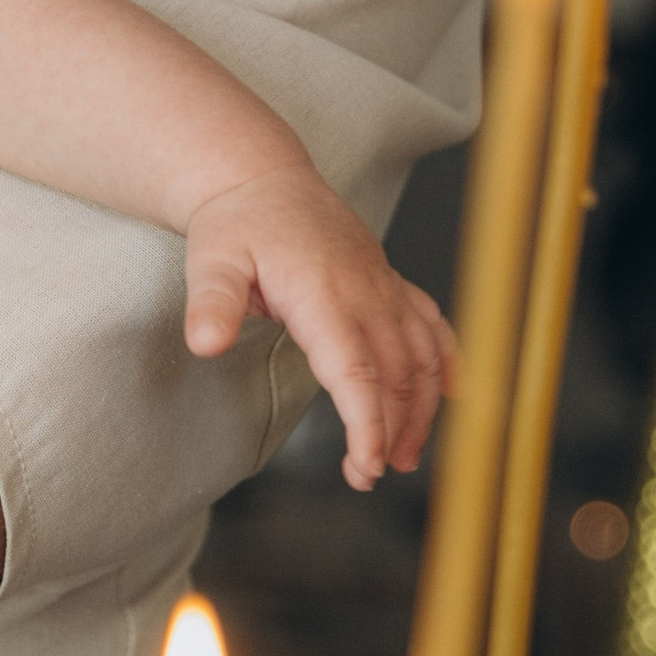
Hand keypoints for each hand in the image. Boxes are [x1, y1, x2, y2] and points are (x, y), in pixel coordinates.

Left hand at [182, 165, 455, 490]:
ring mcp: (383, 288)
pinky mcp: (389, 284)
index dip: (367, 423)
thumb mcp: (210, 260)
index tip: (366, 465)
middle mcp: (365, 293)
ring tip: (404, 456)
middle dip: (390, 431)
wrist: (264, 179)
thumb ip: (211, 303)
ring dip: (420, 409)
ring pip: (421, 356)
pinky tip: (450, 396)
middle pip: (395, 375)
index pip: (356, 372)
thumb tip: (205, 343)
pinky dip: (446, 361)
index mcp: (323, 295)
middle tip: (369, 476)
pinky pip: (431, 324)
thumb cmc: (237, 224)